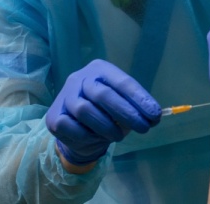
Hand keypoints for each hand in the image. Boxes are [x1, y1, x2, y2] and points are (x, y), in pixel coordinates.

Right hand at [46, 59, 161, 165]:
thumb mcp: (122, 105)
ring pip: (86, 111)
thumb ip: (135, 108)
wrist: (77, 129)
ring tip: (118, 136)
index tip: (155, 115)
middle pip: (103, 94)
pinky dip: (88, 136)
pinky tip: (96, 138)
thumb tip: (154, 116)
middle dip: (127, 113)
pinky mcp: (54, 117)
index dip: (140, 99)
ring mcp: (65, 96)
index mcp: (99, 69)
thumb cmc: (105, 111)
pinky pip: (72, 127)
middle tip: (144, 128)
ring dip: (107, 127)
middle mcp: (79, 78)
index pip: (122, 82)